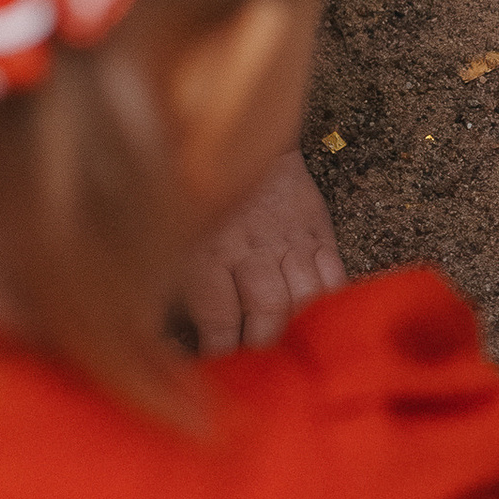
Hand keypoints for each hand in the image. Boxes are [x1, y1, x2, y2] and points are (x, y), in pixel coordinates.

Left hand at [175, 145, 345, 352]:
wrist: (243, 143)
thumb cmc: (199, 199)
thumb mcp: (175, 240)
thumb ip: (175, 284)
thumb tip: (164, 335)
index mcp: (209, 253)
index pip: (220, 319)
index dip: (220, 348)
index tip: (217, 356)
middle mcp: (251, 248)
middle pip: (268, 310)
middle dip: (261, 340)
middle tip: (253, 347)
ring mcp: (288, 239)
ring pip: (304, 296)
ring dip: (294, 320)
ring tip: (281, 328)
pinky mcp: (317, 229)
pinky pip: (333, 275)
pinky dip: (325, 296)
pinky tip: (311, 303)